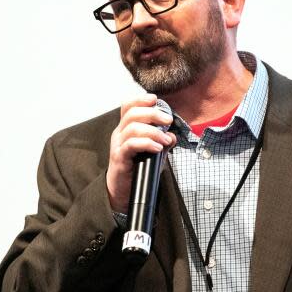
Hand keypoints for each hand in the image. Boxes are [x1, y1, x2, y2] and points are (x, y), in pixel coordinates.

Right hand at [106, 94, 175, 213]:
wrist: (122, 191)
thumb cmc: (137, 170)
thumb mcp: (153, 154)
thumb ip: (162, 143)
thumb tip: (173, 136)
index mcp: (125, 129)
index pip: (128, 107)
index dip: (140, 100)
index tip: (155, 99)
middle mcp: (119, 134)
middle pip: (132, 114)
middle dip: (153, 114)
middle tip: (168, 120)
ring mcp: (118, 145)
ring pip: (132, 128)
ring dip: (153, 132)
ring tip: (165, 140)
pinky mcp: (119, 158)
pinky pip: (131, 145)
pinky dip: (146, 143)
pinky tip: (157, 148)